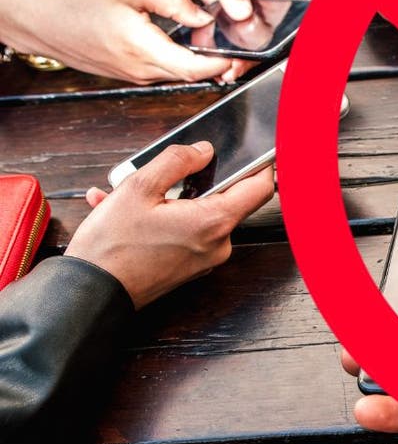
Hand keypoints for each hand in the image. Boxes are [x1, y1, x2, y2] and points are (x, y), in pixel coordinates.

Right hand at [0, 0, 236, 83]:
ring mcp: (136, 77)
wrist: (47, 25)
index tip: (237, 55)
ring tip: (216, 45)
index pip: (191, 67)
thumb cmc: (84, 5)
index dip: (218, 64)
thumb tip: (203, 16)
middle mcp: (141, 68)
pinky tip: (188, 47)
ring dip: (199, 64)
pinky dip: (181, 63)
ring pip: (179, 75)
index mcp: (141, 45)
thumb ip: (173, 1)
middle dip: (216, 65)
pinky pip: (165, 73)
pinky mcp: (133, 77)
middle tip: (237, 49)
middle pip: (190, 74)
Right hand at [65, 142, 274, 308]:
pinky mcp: (189, 266)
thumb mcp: (138, 188)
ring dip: (167, 198)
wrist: (90, 294)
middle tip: (160, 173)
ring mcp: (205, 258)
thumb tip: (204, 150)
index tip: (252, 150)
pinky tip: (125, 211)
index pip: (260, 187)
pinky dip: (161, 218)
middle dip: (193, 180)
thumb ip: (177, 161)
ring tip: (126, 194)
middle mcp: (218, 244)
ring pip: (198, 213)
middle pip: (225, 198)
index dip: (261, 163)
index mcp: (214, 222)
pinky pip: (185, 230)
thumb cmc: (112, 246)